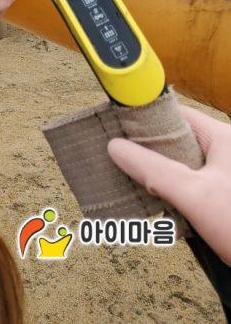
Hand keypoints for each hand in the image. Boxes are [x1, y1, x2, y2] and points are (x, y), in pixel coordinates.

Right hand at [108, 106, 230, 263]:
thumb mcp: (194, 195)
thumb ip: (154, 171)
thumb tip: (115, 147)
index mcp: (221, 137)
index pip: (174, 115)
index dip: (144, 120)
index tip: (117, 132)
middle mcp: (223, 152)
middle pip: (174, 144)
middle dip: (150, 159)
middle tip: (124, 168)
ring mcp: (223, 176)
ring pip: (180, 170)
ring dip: (161, 185)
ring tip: (141, 196)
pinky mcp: (222, 198)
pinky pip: (190, 190)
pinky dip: (176, 201)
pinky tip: (166, 219)